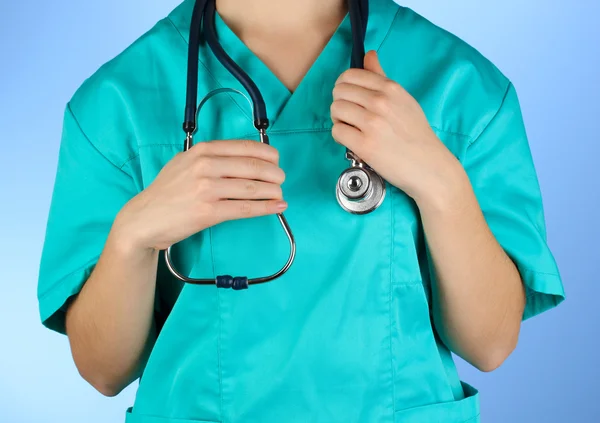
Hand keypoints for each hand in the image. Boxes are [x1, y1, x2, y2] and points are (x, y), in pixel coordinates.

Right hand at [114, 140, 287, 250]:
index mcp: (202, 150)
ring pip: (252, 187)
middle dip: (274, 173)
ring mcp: (207, 189)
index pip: (245, 147)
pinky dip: (266, 207)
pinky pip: (245, 208)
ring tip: (280, 193)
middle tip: (281, 179)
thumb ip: (210, 157)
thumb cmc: (166, 191)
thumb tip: (244, 158)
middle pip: (253, 166)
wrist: (144, 219)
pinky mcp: (209, 212)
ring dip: (273, 191)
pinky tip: (277, 207)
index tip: (276, 160)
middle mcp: (205, 166)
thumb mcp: (184, 163)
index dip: (267, 154)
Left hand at [330, 50, 462, 204]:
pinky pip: (337, 131)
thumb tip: (369, 54)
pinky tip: (352, 140)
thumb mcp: (404, 99)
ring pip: (335, 110)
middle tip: (350, 116)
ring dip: (339, 119)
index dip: (344, 86)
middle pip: (338, 92)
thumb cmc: (415, 133)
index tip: (349, 98)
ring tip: (352, 128)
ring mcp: (372, 123)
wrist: (428, 166)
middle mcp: (380, 102)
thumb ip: (382, 77)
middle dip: (340, 103)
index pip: (350, 75)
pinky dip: (341, 136)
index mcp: (390, 88)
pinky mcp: (364, 145)